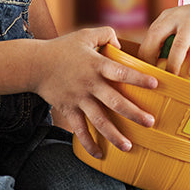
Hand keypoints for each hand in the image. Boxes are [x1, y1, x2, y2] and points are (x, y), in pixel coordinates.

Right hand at [30, 27, 156, 157]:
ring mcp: (79, 99)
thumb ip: (106, 34)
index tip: (156, 85)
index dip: (138, 78)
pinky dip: (89, 143)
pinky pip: (80, 130)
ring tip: (128, 146)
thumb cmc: (63, 48)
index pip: (121, 73)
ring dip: (114, 135)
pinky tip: (100, 155)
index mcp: (96, 65)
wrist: (34, 65)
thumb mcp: (85, 35)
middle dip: (133, 113)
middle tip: (150, 123)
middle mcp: (90, 84)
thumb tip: (122, 46)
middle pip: (114, 101)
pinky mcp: (69, 110)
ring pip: (98, 120)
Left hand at [138, 0, 189, 75]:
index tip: (147, 70)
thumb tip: (154, 63)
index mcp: (166, 17)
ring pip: (178, 46)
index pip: (149, 36)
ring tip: (173, 77)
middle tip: (155, 75)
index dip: (146, 54)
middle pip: (157, 38)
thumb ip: (168, 37)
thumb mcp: (180, 23)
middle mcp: (176, 17)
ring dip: (173, 64)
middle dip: (153, 58)